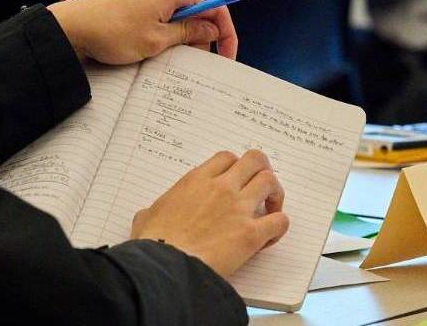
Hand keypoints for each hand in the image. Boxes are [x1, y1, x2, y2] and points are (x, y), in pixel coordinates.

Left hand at [46, 0, 238, 62]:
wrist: (71, 28)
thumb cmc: (114, 31)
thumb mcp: (157, 40)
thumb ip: (188, 33)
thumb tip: (212, 29)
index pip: (216, 6)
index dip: (226, 33)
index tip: (226, 58)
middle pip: (199, 14)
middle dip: (203, 41)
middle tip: (197, 67)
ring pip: (180, 21)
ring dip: (183, 42)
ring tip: (174, 64)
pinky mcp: (136, 8)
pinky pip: (162, 22)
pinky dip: (166, 39)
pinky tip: (158, 57)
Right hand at [131, 149, 289, 277]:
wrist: (164, 267)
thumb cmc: (154, 244)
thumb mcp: (146, 217)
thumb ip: (152, 210)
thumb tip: (147, 217)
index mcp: (196, 181)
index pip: (226, 158)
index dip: (235, 168)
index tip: (234, 181)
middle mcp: (221, 189)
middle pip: (255, 160)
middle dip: (261, 171)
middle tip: (259, 188)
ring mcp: (238, 209)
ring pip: (271, 182)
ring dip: (274, 195)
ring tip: (269, 210)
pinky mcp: (250, 234)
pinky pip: (279, 221)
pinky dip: (279, 227)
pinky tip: (268, 238)